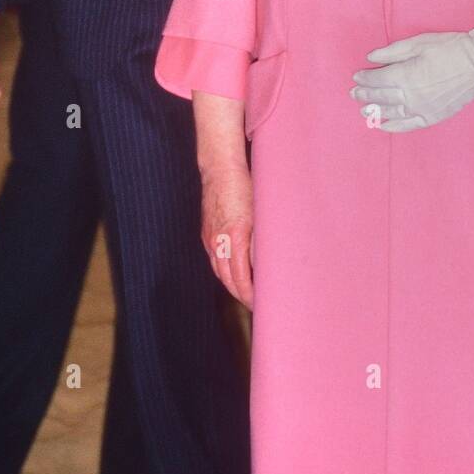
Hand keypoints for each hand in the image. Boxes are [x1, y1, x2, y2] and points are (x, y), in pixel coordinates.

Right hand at [200, 161, 254, 309]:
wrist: (219, 169)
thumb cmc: (244, 187)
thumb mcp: (260, 213)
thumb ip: (261, 241)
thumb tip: (266, 265)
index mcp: (234, 237)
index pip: (240, 278)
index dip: (250, 295)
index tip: (260, 304)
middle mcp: (218, 241)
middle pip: (228, 279)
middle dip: (241, 295)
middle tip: (256, 305)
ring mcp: (210, 238)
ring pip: (219, 272)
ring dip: (232, 285)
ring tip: (246, 294)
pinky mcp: (207, 233)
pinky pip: (214, 260)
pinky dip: (224, 271)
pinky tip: (233, 274)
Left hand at [351, 30, 473, 132]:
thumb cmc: (450, 49)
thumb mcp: (419, 43)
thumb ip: (392, 52)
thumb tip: (371, 58)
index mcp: (405, 75)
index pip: (377, 79)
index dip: (365, 78)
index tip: (357, 76)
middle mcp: (410, 95)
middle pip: (380, 96)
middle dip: (365, 94)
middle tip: (354, 93)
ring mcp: (420, 109)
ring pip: (391, 112)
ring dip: (374, 111)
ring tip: (363, 110)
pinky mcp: (431, 117)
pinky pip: (407, 125)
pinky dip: (393, 127)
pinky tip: (383, 125)